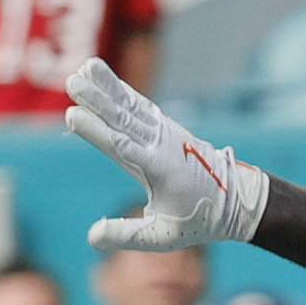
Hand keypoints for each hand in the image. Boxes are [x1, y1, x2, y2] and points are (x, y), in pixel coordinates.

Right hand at [63, 58, 268, 250]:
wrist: (234, 200)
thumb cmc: (197, 222)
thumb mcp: (162, 237)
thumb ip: (126, 236)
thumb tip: (92, 236)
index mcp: (160, 170)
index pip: (122, 147)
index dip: (97, 131)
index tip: (73, 115)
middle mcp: (162, 145)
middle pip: (124, 119)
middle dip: (96, 100)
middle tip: (71, 82)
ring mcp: (165, 133)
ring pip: (132, 105)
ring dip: (107, 86)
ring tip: (85, 67)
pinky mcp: (166, 127)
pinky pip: (141, 105)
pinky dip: (123, 90)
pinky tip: (104, 76)